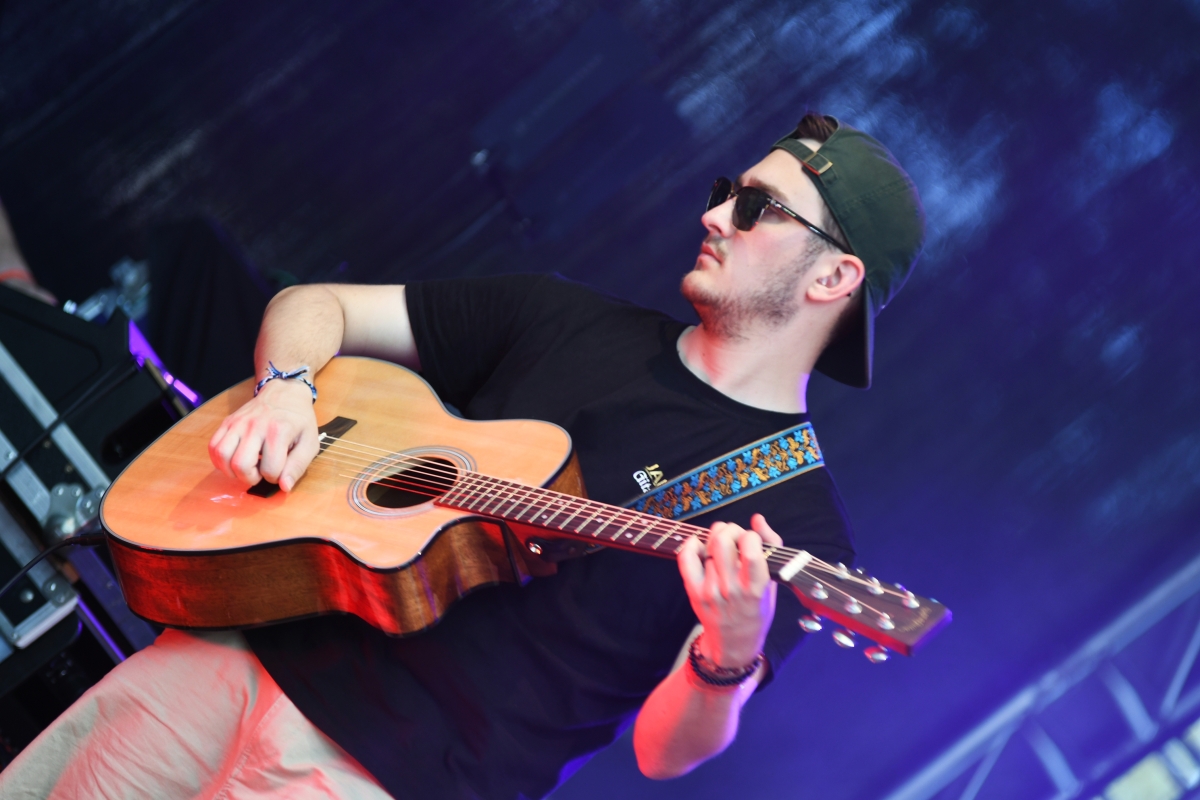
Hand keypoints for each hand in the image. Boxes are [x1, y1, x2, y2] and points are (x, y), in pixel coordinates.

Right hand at [208, 378, 319, 490]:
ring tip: (246, 468)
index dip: (275, 478)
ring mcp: (238, 423)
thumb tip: (284, 487)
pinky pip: (213, 446)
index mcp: (279, 431)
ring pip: (222, 456)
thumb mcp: (309, 443)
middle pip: (241, 465)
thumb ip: (298, 466)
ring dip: (232, 471)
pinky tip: (233, 461)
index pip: (270, 470)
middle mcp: (255, 425)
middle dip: (250, 478)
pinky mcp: (228, 422)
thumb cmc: (299, 421)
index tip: (279, 471)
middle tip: (260, 473)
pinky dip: (219, 460)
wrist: (285, 393)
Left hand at [677, 514, 781, 668]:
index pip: (751, 550)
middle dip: (731, 529)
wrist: (733, 642)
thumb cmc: (757, 610)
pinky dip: (692, 545)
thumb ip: (771, 548)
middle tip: (734, 536)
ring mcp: (710, 591)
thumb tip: (757, 518)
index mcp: (755, 589)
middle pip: (723, 541)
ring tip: (721, 545)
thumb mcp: (772, 583)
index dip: (751, 536)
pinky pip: (686, 558)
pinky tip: (701, 548)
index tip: (752, 541)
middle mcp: (731, 590)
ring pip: (708, 546)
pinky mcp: (694, 592)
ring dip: (716, 538)